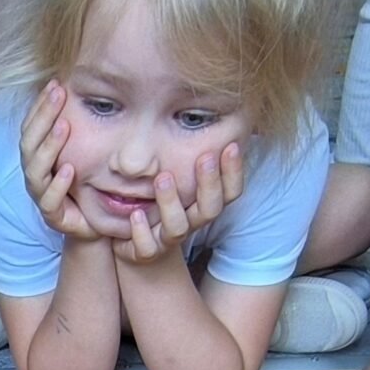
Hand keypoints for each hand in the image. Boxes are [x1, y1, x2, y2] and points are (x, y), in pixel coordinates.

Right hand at [20, 82, 109, 243]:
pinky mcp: (53, 217)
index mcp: (39, 157)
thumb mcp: (87, 152)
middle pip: (29, 143)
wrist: (96, 226)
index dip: (41, 105)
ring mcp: (42, 196)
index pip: (32, 127)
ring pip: (35, 171)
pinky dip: (58, 185)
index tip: (56, 83)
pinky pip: (49, 201)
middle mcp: (36, 175)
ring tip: (64, 126)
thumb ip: (83, 127)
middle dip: (44, 116)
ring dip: (49, 146)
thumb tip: (94, 89)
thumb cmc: (89, 186)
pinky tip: (69, 169)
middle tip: (59, 94)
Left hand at [114, 145, 243, 264]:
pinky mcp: (145, 252)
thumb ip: (189, 157)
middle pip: (210, 209)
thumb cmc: (159, 206)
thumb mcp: (177, 180)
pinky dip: (141, 232)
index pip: (229, 192)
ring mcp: (167, 239)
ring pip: (177, 228)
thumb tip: (206, 117)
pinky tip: (136, 214)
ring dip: (170, 202)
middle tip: (205, 158)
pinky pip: (147, 248)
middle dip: (209, 184)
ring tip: (162, 178)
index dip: (234, 173)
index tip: (231, 146)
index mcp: (202, 205)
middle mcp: (190, 223)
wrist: (136, 247)